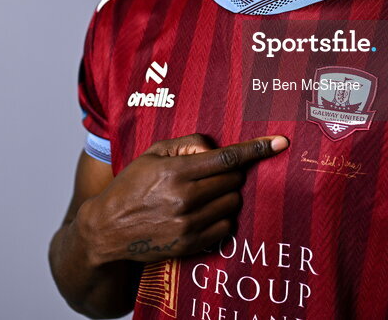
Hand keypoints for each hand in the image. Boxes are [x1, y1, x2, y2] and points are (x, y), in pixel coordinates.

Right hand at [76, 133, 288, 263]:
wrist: (106, 229)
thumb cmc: (131, 186)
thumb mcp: (152, 154)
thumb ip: (186, 144)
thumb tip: (215, 149)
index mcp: (175, 171)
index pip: (226, 158)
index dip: (257, 149)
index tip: (281, 142)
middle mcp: (183, 198)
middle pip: (234, 181)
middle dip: (231, 174)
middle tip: (214, 176)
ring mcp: (188, 224)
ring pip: (233, 203)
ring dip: (227, 195)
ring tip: (204, 195)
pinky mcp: (190, 244)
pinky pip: (226, 226)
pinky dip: (221, 216)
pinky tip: (204, 212)